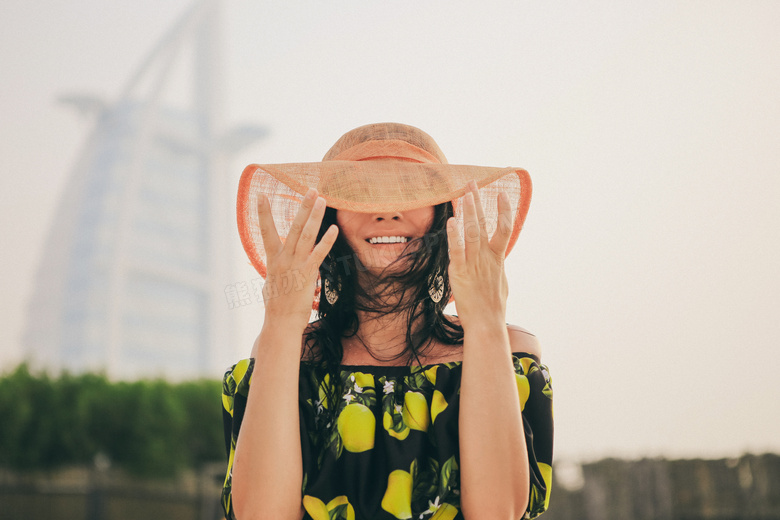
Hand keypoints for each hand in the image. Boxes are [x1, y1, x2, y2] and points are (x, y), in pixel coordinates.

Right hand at [257, 188, 337, 328]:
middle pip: (293, 227)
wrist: (280, 322)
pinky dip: (326, 241)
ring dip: (314, 216)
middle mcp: (283, 259)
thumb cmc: (276, 305)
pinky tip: (334, 229)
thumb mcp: (270, 283)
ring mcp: (295, 265)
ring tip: (322, 200)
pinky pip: (318, 254)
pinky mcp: (307, 274)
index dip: (263, 213)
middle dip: (302, 207)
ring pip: (305, 235)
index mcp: (272, 260)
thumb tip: (274, 267)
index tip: (261, 195)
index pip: (265, 231)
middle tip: (310, 189)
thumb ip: (274, 270)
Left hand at [446, 180, 512, 329]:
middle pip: (484, 223)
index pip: (505, 228)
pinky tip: (451, 222)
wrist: (487, 322)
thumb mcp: (501, 281)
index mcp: (498, 258)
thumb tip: (498, 260)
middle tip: (473, 183)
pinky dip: (454, 235)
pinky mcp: (460, 273)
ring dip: (468, 211)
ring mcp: (474, 264)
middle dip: (478, 201)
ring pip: (472, 232)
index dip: (505, 209)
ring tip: (465, 193)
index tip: (502, 193)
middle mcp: (487, 257)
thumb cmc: (493, 305)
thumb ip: (497, 266)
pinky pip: (457, 251)